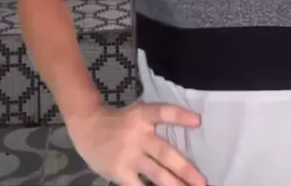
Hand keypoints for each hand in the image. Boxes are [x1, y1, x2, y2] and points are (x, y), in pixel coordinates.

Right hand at [66, 101, 206, 185]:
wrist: (87, 127)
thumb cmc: (119, 122)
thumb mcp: (137, 114)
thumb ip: (156, 123)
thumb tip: (186, 135)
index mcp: (142, 116)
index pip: (163, 113)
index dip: (180, 116)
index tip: (198, 121)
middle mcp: (137, 135)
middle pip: (165, 152)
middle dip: (185, 169)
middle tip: (202, 182)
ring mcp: (129, 156)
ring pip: (156, 174)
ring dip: (175, 185)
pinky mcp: (120, 172)